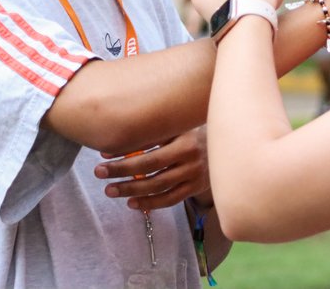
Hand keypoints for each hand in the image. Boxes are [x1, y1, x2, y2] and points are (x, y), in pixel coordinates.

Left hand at [95, 127, 210, 210]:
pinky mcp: (195, 188)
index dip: (125, 149)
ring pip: (158, 185)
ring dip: (131, 189)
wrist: (229, 145)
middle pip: (150, 165)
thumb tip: (120, 138)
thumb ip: (156, 132)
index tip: (103, 153)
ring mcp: (193, 174)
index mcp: (184, 136)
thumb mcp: (181, 126)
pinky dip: (149, 203)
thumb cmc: (198, 131)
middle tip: (99, 172)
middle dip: (121, 169)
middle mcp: (190, 155)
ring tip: (110, 190)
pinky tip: (132, 203)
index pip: (149, 143)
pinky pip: (170, 200)